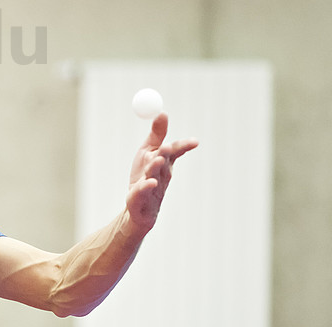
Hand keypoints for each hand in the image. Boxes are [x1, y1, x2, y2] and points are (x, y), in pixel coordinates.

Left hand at [126, 113, 197, 232]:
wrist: (135, 208)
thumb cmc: (143, 178)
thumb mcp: (147, 154)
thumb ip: (156, 136)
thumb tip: (163, 112)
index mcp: (164, 164)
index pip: (175, 152)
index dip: (184, 146)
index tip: (195, 142)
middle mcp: (160, 176)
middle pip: (164, 162)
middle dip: (166, 154)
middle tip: (167, 146)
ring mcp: (152, 190)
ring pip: (154, 176)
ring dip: (155, 168)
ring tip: (156, 161)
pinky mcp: (140, 202)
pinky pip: (142, 193)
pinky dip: (144, 188)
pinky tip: (148, 184)